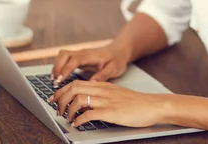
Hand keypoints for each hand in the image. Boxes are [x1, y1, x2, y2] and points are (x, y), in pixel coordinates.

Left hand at [48, 80, 166, 127]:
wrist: (153, 105)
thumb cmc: (136, 103)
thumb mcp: (116, 94)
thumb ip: (102, 95)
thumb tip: (85, 103)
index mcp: (103, 85)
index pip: (76, 83)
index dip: (61, 91)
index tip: (54, 99)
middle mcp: (103, 90)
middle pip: (73, 88)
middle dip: (60, 99)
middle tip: (57, 110)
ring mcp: (107, 101)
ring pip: (79, 99)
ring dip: (68, 110)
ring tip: (67, 118)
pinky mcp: (112, 112)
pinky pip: (89, 114)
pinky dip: (79, 120)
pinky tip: (77, 124)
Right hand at [51, 44, 128, 86]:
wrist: (119, 51)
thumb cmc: (117, 60)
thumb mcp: (114, 69)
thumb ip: (103, 75)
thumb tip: (91, 84)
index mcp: (91, 56)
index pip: (75, 60)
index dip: (66, 69)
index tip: (60, 80)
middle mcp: (83, 53)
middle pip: (64, 54)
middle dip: (57, 67)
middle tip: (56, 82)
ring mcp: (80, 54)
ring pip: (62, 56)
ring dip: (57, 67)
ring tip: (55, 81)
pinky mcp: (78, 57)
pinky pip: (65, 59)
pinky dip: (60, 67)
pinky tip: (59, 78)